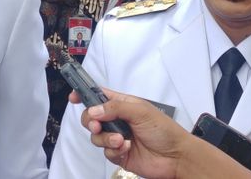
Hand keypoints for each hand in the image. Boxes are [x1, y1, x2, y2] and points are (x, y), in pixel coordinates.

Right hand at [77, 88, 250, 178]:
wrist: (176, 156)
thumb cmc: (163, 129)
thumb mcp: (140, 111)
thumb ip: (114, 108)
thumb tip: (92, 110)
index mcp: (122, 104)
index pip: (98, 96)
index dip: (84, 94)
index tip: (73, 96)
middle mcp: (117, 120)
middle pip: (91, 117)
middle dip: (90, 121)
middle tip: (96, 125)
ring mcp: (116, 137)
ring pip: (96, 136)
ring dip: (105, 138)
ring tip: (119, 140)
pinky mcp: (119, 154)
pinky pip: (105, 152)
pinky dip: (113, 151)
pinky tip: (125, 149)